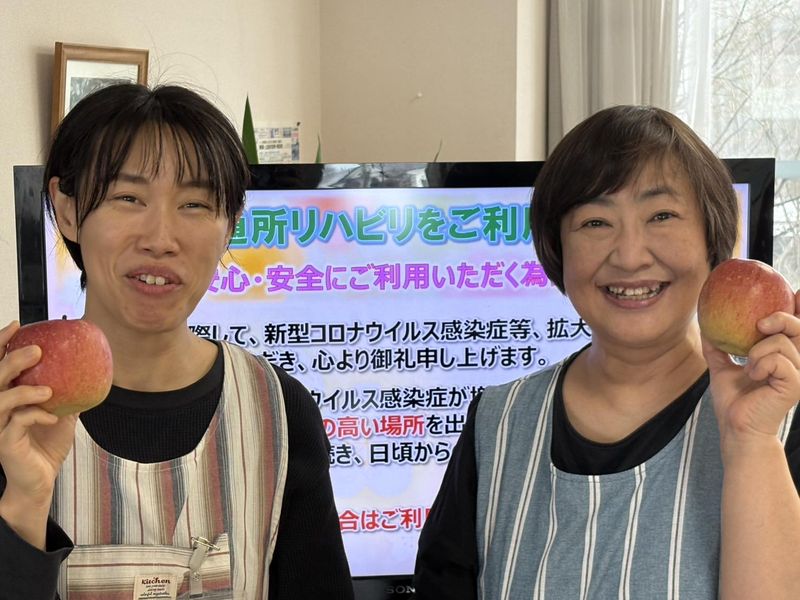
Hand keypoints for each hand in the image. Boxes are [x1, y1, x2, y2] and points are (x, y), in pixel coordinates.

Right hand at [0, 321, 76, 507]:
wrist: (41, 480)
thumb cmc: (46, 444)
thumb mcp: (62, 413)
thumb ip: (68, 392)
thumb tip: (90, 370)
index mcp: (8, 396)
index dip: (1, 344)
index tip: (17, 326)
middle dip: (11, 360)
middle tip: (36, 351)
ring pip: (0, 400)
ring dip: (24, 391)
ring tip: (49, 390)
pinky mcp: (4, 443)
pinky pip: (16, 423)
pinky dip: (36, 415)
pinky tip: (53, 417)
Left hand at [702, 290, 799, 452]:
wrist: (735, 427)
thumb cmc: (734, 402)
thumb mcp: (722, 368)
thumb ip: (718, 348)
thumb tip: (705, 325)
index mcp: (782, 357)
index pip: (796, 328)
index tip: (797, 291)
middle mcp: (794, 363)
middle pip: (798, 327)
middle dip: (781, 318)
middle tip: (760, 324)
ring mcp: (797, 373)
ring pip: (781, 342)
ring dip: (757, 351)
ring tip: (748, 368)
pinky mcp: (795, 384)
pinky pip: (777, 360)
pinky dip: (759, 364)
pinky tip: (753, 376)